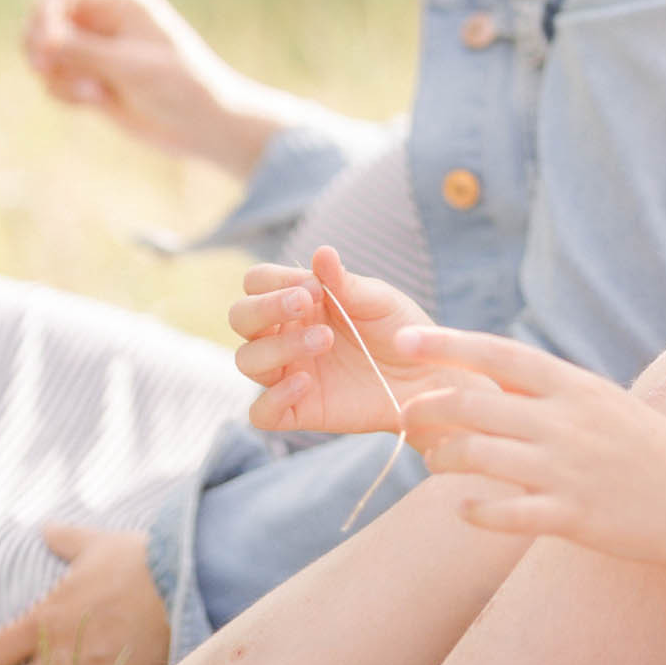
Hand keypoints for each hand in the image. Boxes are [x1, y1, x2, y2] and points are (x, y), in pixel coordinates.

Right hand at [22, 0, 276, 173]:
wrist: (201, 124)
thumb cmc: (177, 84)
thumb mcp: (128, 65)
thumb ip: (81, 51)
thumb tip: (39, 38)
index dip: (47, 11)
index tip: (45, 42)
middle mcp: (105, 17)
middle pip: (45, 17)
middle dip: (39, 44)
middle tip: (44, 67)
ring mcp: (95, 48)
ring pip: (45, 52)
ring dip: (58, 75)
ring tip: (91, 92)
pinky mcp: (89, 77)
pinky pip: (54, 79)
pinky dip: (64, 92)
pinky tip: (94, 103)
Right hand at [230, 248, 443, 434]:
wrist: (425, 377)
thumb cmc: (399, 329)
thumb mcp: (378, 300)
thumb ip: (345, 282)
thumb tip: (322, 252)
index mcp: (297, 300)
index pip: (257, 282)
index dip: (275, 282)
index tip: (315, 287)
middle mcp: (284, 334)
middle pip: (240, 317)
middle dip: (265, 308)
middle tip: (305, 303)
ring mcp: (287, 373)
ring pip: (246, 360)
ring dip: (278, 346)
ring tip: (325, 340)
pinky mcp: (298, 410)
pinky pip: (260, 412)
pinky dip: (272, 399)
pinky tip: (305, 383)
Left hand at [399, 328, 665, 565]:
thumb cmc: (647, 447)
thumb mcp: (601, 401)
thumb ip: (549, 388)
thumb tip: (491, 368)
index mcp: (574, 386)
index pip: (499, 354)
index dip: (447, 344)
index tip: (406, 339)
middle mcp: (566, 422)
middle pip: (475, 404)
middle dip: (428, 407)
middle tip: (403, 413)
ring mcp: (567, 470)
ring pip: (479, 456)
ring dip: (443, 458)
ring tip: (434, 461)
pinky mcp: (570, 516)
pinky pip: (504, 513)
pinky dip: (475, 510)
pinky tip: (464, 508)